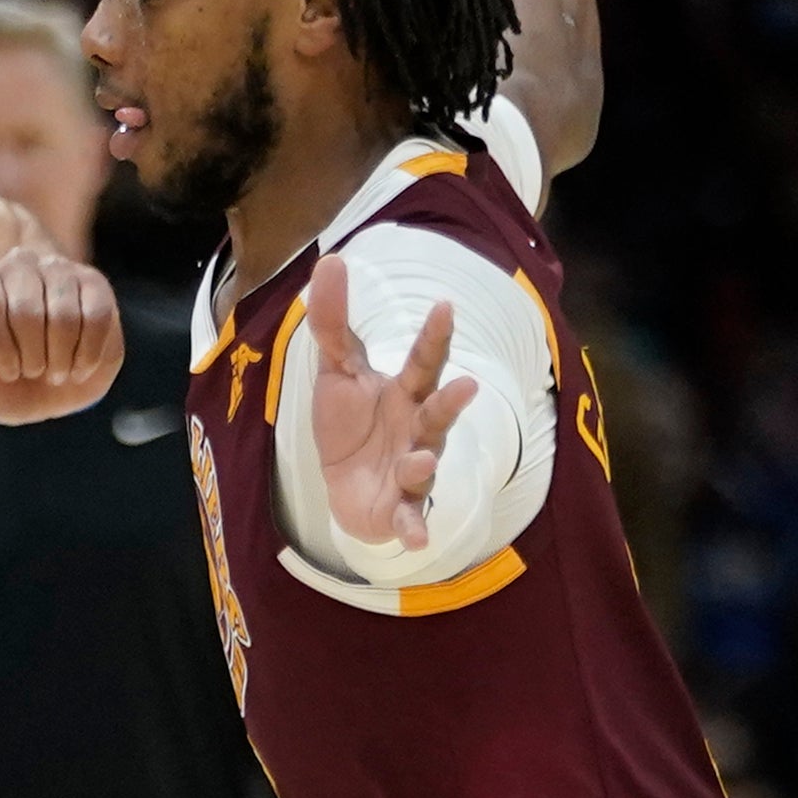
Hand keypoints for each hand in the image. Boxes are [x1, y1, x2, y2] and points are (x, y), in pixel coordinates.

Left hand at [0, 247, 121, 423]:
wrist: (48, 389)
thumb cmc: (2, 379)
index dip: (0, 348)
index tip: (7, 372)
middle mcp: (19, 264)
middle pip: (26, 310)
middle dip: (31, 357)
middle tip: (33, 372)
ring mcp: (59, 269)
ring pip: (64, 315)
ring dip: (60, 359)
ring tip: (55, 372)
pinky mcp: (95, 284)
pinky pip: (97, 317)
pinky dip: (88, 354)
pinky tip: (79, 368)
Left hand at [300, 257, 476, 555]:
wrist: (342, 485)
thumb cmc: (349, 424)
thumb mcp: (335, 370)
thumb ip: (334, 321)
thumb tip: (331, 259)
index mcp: (406, 392)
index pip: (422, 360)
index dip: (434, 336)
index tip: (446, 307)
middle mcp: (418, 429)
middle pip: (437, 412)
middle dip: (451, 402)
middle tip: (467, 385)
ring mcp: (413, 469)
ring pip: (426, 464)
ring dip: (425, 464)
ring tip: (422, 459)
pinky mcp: (400, 507)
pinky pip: (411, 517)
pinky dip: (414, 528)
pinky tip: (417, 538)